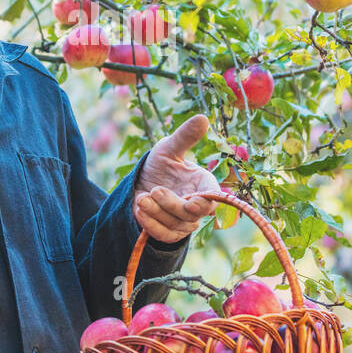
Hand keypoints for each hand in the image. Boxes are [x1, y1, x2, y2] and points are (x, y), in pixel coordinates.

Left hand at [133, 114, 219, 243]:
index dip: (204, 201)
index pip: (212, 198)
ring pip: (174, 224)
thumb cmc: (161, 164)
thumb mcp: (169, 148)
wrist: (141, 182)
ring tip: (141, 198)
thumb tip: (202, 118)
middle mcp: (197, 206)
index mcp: (204, 185)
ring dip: (156, 212)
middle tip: (154, 190)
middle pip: (191, 214)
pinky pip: (162, 235)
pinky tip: (139, 211)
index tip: (191, 199)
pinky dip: (150, 225)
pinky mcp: (169, 233)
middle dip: (171, 204)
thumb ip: (185, 137)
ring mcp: (184, 222)